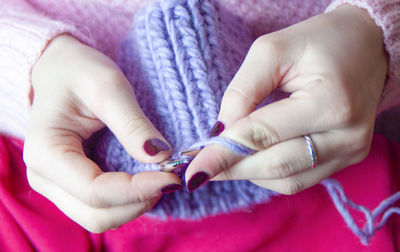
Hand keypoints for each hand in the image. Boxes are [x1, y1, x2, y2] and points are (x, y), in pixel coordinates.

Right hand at [23, 35, 180, 231]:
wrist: (61, 70)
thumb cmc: (78, 72)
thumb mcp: (108, 87)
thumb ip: (132, 124)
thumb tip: (161, 157)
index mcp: (46, 152)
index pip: (95, 191)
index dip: (137, 190)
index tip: (172, 176)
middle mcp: (45, 177)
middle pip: (97, 214)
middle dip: (138, 202)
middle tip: (170, 178)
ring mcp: (57, 184)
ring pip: (100, 217)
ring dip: (135, 205)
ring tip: (160, 178)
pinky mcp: (72, 184)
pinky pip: (102, 207)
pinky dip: (128, 201)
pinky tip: (146, 180)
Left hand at [185, 5, 387, 193]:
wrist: (367, 47)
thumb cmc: (319, 42)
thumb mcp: (271, 51)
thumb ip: (242, 92)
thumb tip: (221, 131)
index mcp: (330, 103)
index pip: (264, 136)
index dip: (223, 153)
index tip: (193, 169)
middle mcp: (346, 136)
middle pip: (275, 166)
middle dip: (231, 169)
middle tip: (199, 169)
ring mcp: (351, 152)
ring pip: (286, 181)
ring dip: (248, 174)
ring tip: (224, 161)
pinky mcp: (348, 159)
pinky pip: (299, 180)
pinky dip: (268, 174)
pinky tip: (251, 160)